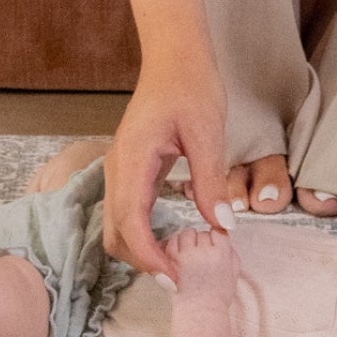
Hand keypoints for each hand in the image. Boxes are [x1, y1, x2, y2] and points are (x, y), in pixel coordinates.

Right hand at [104, 61, 227, 280]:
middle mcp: (117, 168)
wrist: (174, 57)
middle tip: (180, 278)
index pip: (130, 222)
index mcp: (132, 159)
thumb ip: (211, 180)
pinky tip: (169, 241)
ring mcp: (118, 170)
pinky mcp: (128, 171)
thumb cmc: (191, 86)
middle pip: (114, 234)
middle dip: (143, 262)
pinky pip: (125, 213)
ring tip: (176, 264)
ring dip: (140, 251)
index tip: (175, 279)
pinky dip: (141, 235)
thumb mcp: (208, 132)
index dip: (149, 257)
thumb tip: (222, 226)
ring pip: (116, 227)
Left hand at [167, 221, 240, 301]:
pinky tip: (178, 254)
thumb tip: (223, 237)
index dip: (215, 236)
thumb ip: (231, 253)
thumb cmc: (217, 296)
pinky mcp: (172, 261)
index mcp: (222, 254)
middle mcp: (204, 252)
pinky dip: (175, 244)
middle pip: (201, 232)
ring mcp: (187, 256)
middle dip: (201, 241)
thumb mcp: (233, 273)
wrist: (200, 312)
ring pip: (186, 233)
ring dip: (187, 240)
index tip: (212, 244)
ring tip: (188, 252)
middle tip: (200, 253)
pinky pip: (172, 241)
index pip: (218, 230)